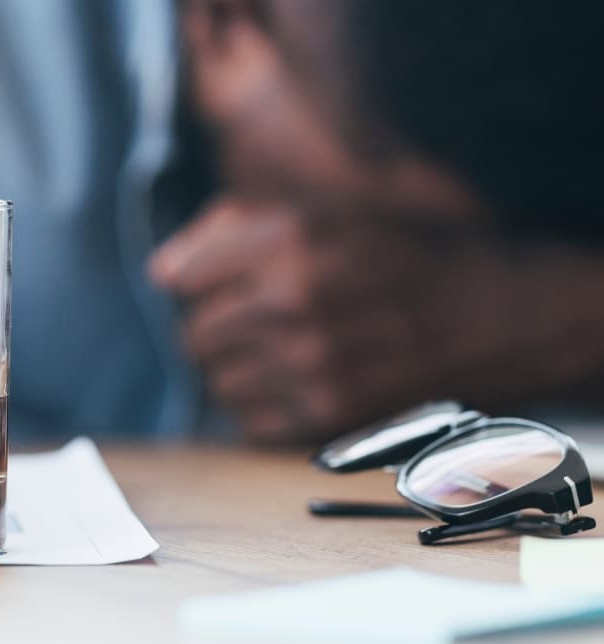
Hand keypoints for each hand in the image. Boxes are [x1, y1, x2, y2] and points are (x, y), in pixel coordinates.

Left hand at [150, 196, 603, 441]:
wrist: (495, 314)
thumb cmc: (401, 253)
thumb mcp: (323, 209)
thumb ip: (233, 224)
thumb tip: (162, 269)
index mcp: (287, 237)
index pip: (177, 277)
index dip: (191, 282)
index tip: (213, 285)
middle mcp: (292, 297)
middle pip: (192, 333)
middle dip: (211, 327)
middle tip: (248, 321)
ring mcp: (309, 361)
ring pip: (215, 381)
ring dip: (233, 370)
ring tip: (273, 352)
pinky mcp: (327, 412)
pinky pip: (247, 420)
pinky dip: (259, 405)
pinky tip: (292, 381)